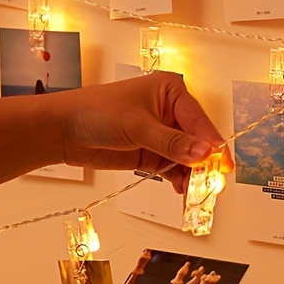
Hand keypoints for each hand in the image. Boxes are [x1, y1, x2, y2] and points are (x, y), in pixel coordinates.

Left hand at [48, 71, 232, 191]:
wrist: (63, 130)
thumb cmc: (95, 113)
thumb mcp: (137, 126)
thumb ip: (171, 142)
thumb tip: (202, 153)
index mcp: (171, 91)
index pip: (199, 120)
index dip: (211, 143)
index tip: (221, 164)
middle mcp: (170, 111)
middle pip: (198, 140)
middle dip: (204, 162)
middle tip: (211, 183)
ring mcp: (162, 134)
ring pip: (188, 157)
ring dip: (193, 175)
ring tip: (195, 192)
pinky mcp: (152, 153)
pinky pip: (174, 168)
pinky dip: (180, 180)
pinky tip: (182, 190)